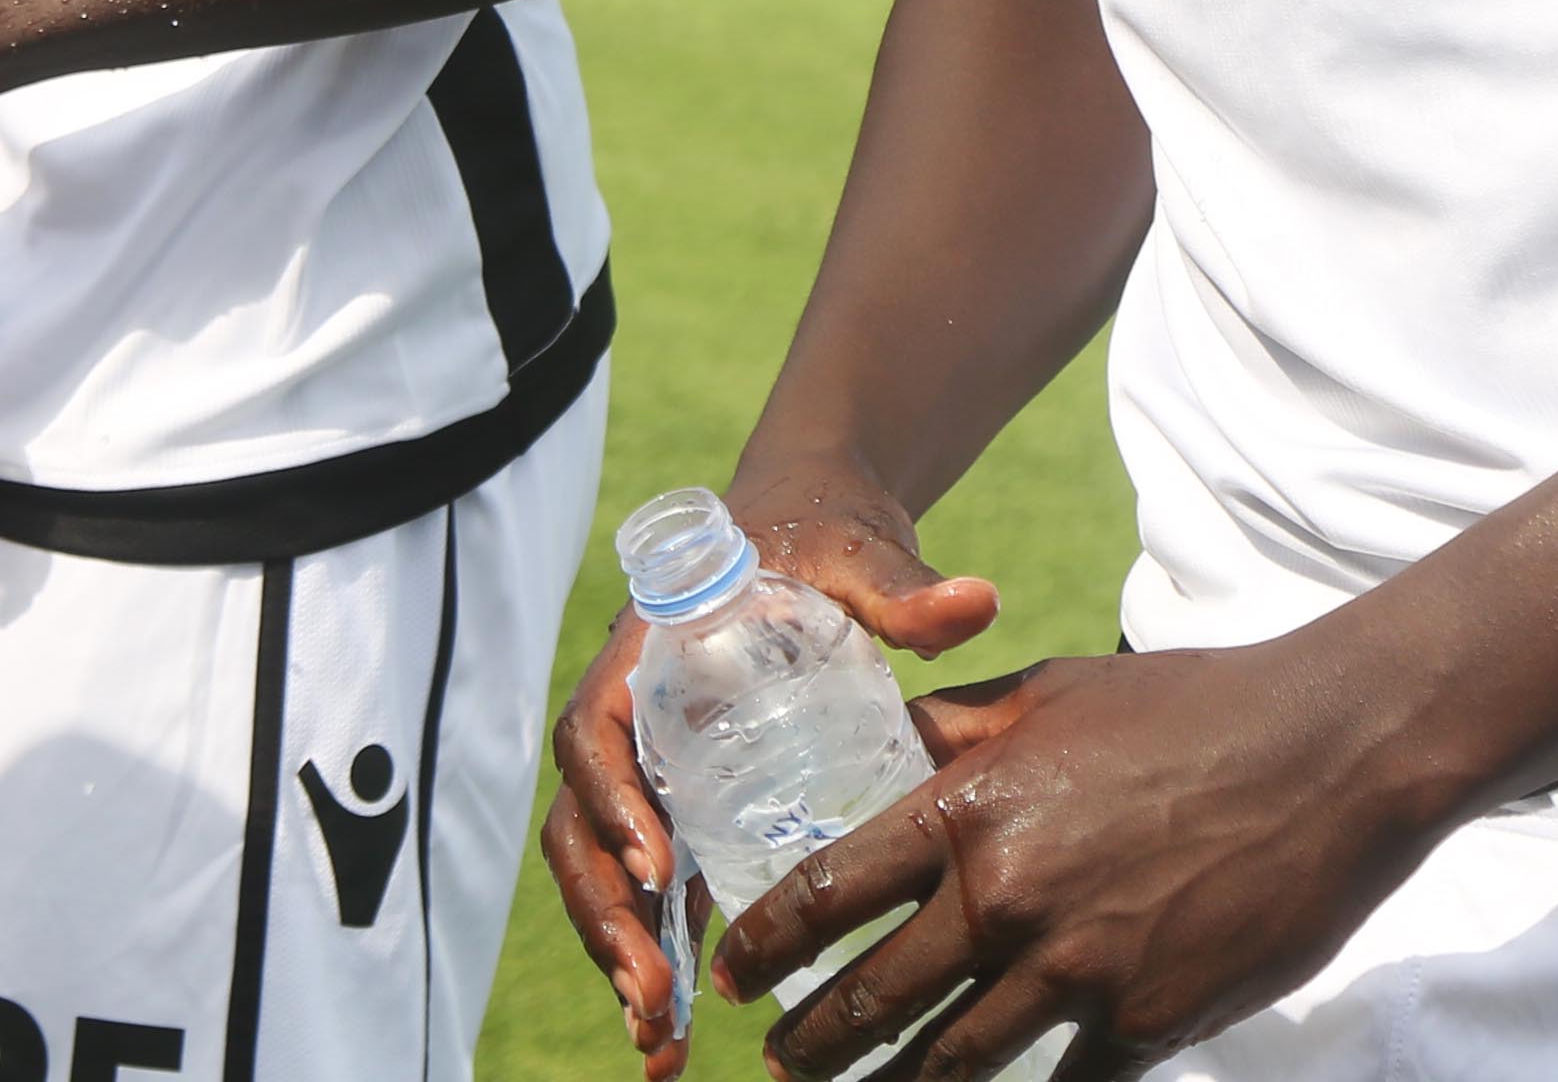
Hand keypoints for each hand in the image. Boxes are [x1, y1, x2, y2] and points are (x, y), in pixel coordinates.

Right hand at [540, 460, 1004, 1074]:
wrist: (806, 528)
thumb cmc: (817, 538)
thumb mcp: (852, 556)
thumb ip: (901, 587)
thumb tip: (976, 604)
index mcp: (645, 656)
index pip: (597, 735)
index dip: (613, 804)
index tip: (660, 870)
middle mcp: (631, 721)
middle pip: (582, 827)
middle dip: (607, 915)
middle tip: (653, 994)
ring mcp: (652, 772)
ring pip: (605, 874)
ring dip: (622, 957)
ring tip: (658, 1043)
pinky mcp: (684, 809)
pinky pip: (650, 893)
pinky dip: (655, 960)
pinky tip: (673, 1036)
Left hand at [711, 623, 1453, 1080]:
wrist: (1327, 757)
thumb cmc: (1187, 708)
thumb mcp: (1049, 691)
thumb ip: (958, 728)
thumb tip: (888, 739)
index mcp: (973, 810)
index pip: (833, 889)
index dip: (770, 941)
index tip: (735, 971)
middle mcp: (1009, 898)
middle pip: (874, 997)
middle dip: (812, 1041)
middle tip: (776, 1060)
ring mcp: (1078, 971)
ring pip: (953, 1061)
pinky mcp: (1146, 1023)